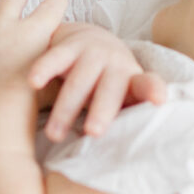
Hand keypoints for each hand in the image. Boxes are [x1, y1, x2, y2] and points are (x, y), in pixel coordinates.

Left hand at [0, 0, 67, 111]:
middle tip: (19, 6)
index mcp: (34, 29)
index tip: (54, 6)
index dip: (56, 4)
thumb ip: (54, 62)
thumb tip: (60, 62)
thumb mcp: (55, 77)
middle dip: (16, 1)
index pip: (54, 3)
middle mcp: (5, 25)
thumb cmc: (27, 99)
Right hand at [28, 21, 165, 142]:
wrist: (89, 38)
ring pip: (78, 81)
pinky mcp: (68, 45)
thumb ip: (130, 116)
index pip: (146, 85)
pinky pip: (54, 58)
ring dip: (66, 108)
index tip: (159, 100)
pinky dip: (44, 69)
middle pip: (109, 89)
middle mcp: (114, 63)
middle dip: (102, 110)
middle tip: (94, 133)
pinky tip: (33, 82)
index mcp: (131, 78)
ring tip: (54, 135)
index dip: (152, 90)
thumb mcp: (123, 95)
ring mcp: (91, 52)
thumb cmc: (107, 81)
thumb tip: (131, 155)